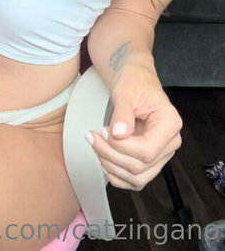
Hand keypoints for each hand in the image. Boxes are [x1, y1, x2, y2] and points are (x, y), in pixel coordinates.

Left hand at [85, 64, 181, 190]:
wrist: (135, 82)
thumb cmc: (133, 83)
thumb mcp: (125, 92)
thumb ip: (123, 113)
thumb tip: (118, 134)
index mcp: (170, 123)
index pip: (147, 150)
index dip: (121, 147)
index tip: (103, 130)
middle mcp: (171, 142)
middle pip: (140, 166)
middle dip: (110, 154)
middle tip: (92, 136)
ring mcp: (162, 154)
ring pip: (137, 177)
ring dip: (111, 166)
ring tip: (95, 145)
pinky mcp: (150, 161)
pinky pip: (135, 181)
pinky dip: (117, 175)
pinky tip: (103, 159)